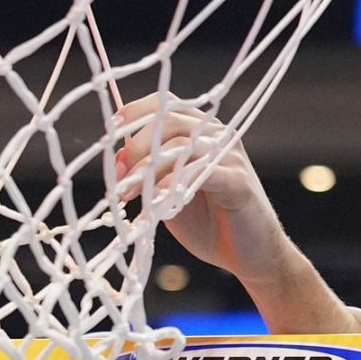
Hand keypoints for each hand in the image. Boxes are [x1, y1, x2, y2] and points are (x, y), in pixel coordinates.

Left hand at [112, 92, 293, 288]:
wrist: (250, 255)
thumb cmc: (209, 223)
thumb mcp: (170, 193)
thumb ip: (151, 174)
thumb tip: (118, 159)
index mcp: (202, 133)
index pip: (167, 104)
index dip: (136, 113)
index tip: (110, 130)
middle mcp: (218, 137)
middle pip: (170, 119)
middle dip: (136, 146)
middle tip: (118, 176)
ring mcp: (230, 157)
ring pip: (182, 144)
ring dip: (147, 169)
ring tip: (127, 193)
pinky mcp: (238, 182)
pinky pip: (200, 172)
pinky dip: (173, 183)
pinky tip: (157, 201)